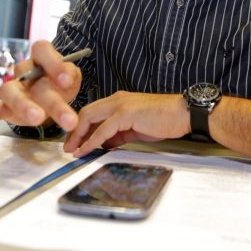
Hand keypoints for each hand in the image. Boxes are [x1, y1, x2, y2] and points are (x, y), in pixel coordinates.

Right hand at [0, 41, 81, 130]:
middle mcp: (24, 70)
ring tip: (38, 119)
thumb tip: (67, 77)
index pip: (41, 50)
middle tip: (65, 118)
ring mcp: (14, 88)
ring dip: (24, 105)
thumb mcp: (71, 77)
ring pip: (11, 92)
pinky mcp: (6, 106)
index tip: (66, 81)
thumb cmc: (60, 84)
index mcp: (41, 58)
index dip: (53, 63)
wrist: (51, 99)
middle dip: (50, 98)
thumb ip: (71, 74)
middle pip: (28, 75)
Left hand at [64, 91, 189, 156]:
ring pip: (90, 118)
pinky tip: (86, 149)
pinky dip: (92, 140)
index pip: (92, 111)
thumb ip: (119, 134)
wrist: (183, 114)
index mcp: (119, 100)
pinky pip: (102, 129)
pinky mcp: (126, 114)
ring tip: (72, 150)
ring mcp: (120, 105)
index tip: (74, 141)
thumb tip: (105, 144)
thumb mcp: (136, 128)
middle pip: (86, 113)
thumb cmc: (164, 120)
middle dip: (73, 131)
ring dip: (78, 136)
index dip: (80, 127)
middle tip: (67, 147)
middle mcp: (116, 99)